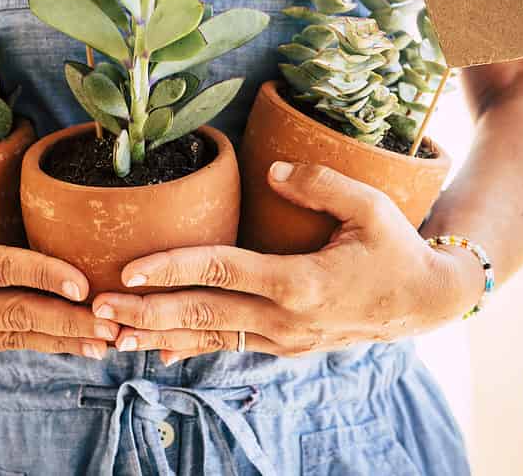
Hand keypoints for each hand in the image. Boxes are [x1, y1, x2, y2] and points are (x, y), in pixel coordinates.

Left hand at [92, 162, 483, 363]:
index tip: (129, 268)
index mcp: (301, 280)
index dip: (174, 266)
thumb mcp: (371, 207)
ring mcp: (284, 338)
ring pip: (211, 337)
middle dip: (148, 312)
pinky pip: (229, 345)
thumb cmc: (395, 248)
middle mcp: (286, 317)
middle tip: (99, 308)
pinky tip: (157, 352)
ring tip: (112, 336)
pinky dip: (191, 347)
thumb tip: (272, 171)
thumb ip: (321, 185)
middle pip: (205, 313)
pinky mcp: (284, 345)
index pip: (224, 271)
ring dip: (160, 335)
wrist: (423, 302)